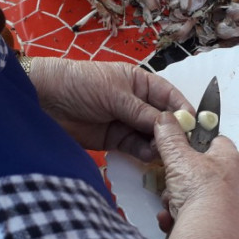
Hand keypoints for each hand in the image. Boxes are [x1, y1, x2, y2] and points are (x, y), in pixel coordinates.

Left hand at [28, 58, 191, 160]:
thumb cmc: (79, 83)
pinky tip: (150, 156)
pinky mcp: (113, 140)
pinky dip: (145, 153)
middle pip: (163, 119)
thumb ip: (143, 112)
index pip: (169, 96)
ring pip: (152, 136)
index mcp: (139, 82)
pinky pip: (136, 148)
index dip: (184, 109)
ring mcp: (125, 122)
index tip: (196, 124)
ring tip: (166, 152)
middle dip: (174, 131)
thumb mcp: (115, 93)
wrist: (42, 100)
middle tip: (184, 146)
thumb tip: (171, 125)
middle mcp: (136, 102)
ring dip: (160, 145)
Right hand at [152, 111, 238, 230]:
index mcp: (231, 157)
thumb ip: (170, 136)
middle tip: (170, 183)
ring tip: (171, 205)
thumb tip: (165, 118)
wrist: (211, 234)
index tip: (177, 148)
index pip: (214, 141)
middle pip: (200, 172)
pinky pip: (196, 216)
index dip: (194, 143)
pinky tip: (171, 220)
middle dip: (178, 179)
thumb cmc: (201, 190)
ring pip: (195, 196)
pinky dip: (180, 218)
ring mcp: (230, 204)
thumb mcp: (179, 157)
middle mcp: (236, 180)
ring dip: (175, 200)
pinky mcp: (221, 225)